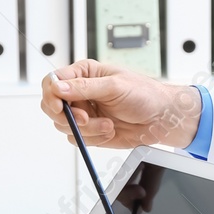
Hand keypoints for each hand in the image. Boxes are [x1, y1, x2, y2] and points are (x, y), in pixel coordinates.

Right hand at [40, 58, 202, 149]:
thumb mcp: (114, 86)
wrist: (161, 118)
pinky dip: (93, 138)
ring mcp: (84, 113)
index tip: (61, 107)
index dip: (52, 95)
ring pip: (65, 126)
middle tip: (86, 118)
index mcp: (84, 74)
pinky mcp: (90, 130)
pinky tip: (110, 130)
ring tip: (108, 124)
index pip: (53, 82)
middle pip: (52, 107)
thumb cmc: (145, 95)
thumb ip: (84, 87)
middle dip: (69, 117)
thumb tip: (58, 87)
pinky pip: (77, 139)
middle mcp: (80, 93)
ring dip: (87, 129)